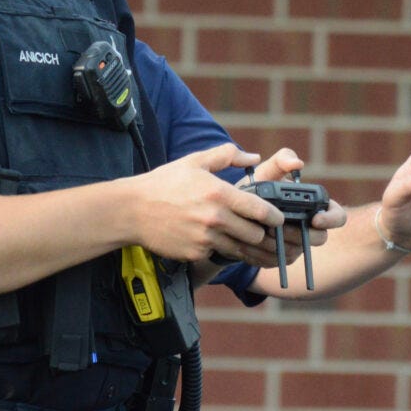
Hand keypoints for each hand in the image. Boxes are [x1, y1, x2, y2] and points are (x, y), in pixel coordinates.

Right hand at [133, 143, 285, 262]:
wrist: (132, 209)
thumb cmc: (164, 182)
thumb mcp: (194, 161)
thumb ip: (226, 155)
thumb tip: (253, 157)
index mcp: (218, 193)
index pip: (260, 210)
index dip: (274, 216)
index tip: (278, 218)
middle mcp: (215, 218)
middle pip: (255, 234)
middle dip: (260, 231)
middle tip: (258, 227)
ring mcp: (205, 239)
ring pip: (240, 249)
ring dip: (243, 243)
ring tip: (239, 235)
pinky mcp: (195, 254)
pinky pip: (217, 254)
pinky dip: (219, 249)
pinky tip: (212, 238)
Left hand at [226, 150, 346, 267]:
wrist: (234, 208)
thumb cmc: (259, 186)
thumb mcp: (268, 171)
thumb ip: (282, 161)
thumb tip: (297, 163)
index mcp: (315, 207)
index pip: (338, 217)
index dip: (331, 219)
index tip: (315, 218)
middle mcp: (310, 228)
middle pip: (318, 238)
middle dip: (298, 233)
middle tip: (279, 226)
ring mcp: (297, 245)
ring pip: (296, 251)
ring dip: (279, 243)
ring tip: (260, 231)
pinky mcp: (280, 258)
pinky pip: (277, 261)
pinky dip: (263, 253)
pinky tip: (249, 243)